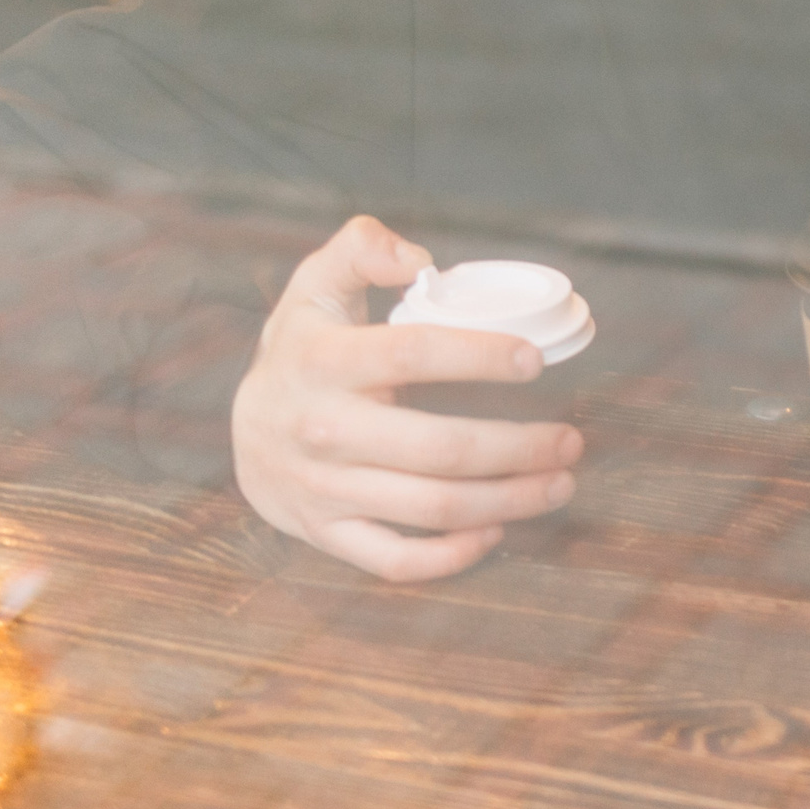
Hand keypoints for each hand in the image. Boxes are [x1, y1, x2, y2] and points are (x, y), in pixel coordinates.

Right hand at [232, 216, 583, 581]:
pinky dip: (451, 556)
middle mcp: (323, 430)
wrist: (239, 429)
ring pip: (430, 508)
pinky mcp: (327, 533)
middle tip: (570, 439)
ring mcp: (324, 489)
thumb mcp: (317, 285)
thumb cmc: (301, 349)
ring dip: (507, 500)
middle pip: (438, 448)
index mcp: (324, 361)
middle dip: (518, 447)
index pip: (411, 354)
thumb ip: (361, 249)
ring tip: (559, 483)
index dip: (478, 356)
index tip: (534, 360)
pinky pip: (395, 559)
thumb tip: (419, 258)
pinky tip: (497, 529)